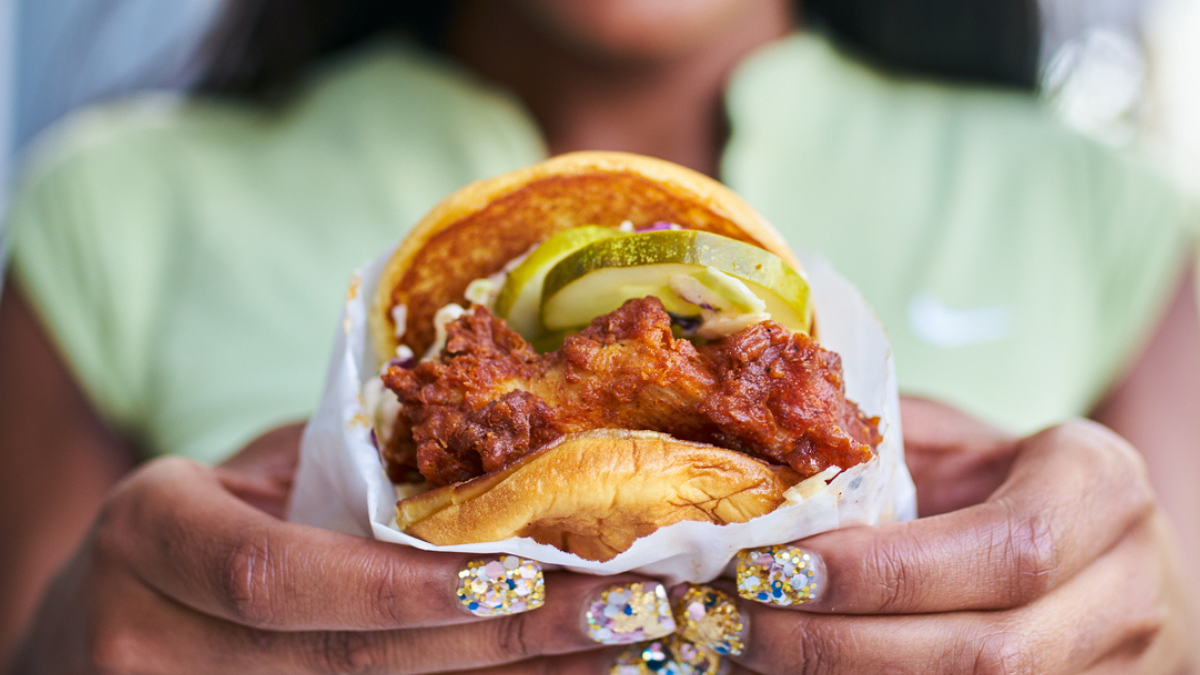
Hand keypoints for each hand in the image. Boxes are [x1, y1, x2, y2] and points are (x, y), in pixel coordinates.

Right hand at [6, 425, 676, 674]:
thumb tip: (506, 462)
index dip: (408, 586)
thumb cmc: (192, 527)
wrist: (94, 623)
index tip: (528, 577)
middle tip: (619, 610)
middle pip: (344, 660)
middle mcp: (146, 640)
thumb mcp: (240, 479)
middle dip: (498, 643)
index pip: (280, 573)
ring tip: (609, 653)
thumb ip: (341, 478)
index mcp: (148, 534)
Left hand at [666, 399, 1195, 673]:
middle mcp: (1127, 587)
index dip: (884, 572)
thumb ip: (877, 451)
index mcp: (1100, 488)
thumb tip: (753, 473)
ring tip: (747, 652)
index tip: (775, 568)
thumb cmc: (1007, 479)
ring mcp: (1119, 666)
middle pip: (989, 653)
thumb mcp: (955, 443)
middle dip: (841, 646)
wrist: (1103, 550)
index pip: (1006, 545)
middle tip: (737, 620)